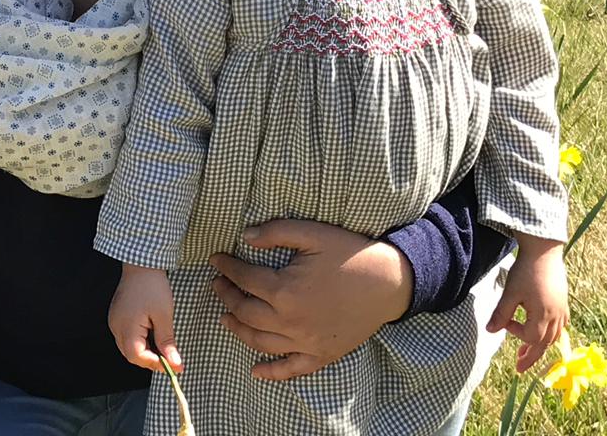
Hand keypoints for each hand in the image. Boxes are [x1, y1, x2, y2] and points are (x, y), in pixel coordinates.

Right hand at [108, 264, 181, 373]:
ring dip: (146, 352)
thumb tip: (175, 363)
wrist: (141, 263)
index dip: (156, 365)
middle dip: (151, 361)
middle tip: (171, 359)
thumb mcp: (164, 315)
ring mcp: (115, 321)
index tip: (176, 367)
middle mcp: (116, 327)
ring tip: (164, 348)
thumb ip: (167, 342)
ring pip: (128, 347)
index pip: (137, 357)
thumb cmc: (153, 286)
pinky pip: (127, 336)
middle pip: (131, 355)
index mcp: (127, 327)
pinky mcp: (117, 316)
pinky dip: (140, 342)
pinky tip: (152, 336)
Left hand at [208, 219, 413, 380]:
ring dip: (238, 330)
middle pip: (246, 312)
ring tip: (226, 318)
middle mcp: (290, 321)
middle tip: (218, 285)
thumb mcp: (312, 233)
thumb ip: (276, 232)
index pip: (245, 279)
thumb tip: (244, 236)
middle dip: (227, 297)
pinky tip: (255, 371)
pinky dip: (271, 373)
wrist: (390, 282)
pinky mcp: (322, 354)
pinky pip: (292, 369)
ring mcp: (306, 342)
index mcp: (285, 290)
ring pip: (260, 342)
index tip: (216, 260)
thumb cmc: (351, 254)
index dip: (227, 268)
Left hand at [486, 236, 567, 371]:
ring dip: (541, 346)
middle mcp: (556, 317)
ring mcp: (562, 310)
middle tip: (519, 368)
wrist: (544, 251)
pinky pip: (561, 325)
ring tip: (527, 352)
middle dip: (531, 356)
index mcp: (544, 316)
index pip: (531, 337)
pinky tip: (545, 332)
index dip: (515, 333)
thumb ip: (501, 313)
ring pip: (554, 336)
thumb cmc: (526, 271)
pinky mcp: (563, 302)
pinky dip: (552, 333)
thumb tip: (490, 330)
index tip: (503, 320)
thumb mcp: (510, 293)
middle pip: (545, 343)